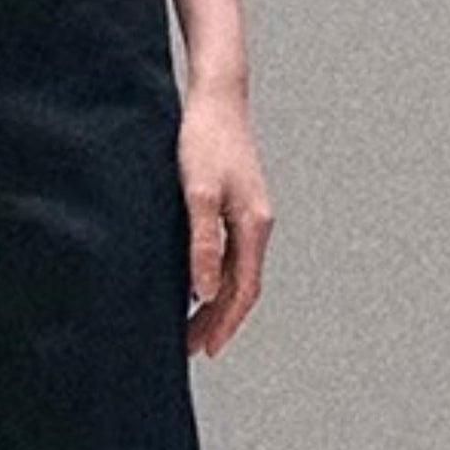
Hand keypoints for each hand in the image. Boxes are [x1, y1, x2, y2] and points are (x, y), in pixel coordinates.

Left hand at [179, 86, 272, 356]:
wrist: (216, 98)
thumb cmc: (204, 141)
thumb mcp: (198, 194)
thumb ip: (203, 244)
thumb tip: (206, 291)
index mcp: (253, 227)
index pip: (244, 290)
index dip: (225, 323)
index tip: (206, 350)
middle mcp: (257, 224)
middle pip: (244, 286)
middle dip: (220, 321)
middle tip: (192, 348)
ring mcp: (250, 215)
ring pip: (238, 272)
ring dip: (218, 302)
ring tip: (192, 326)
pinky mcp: (237, 204)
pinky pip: (231, 254)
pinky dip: (216, 277)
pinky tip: (195, 282)